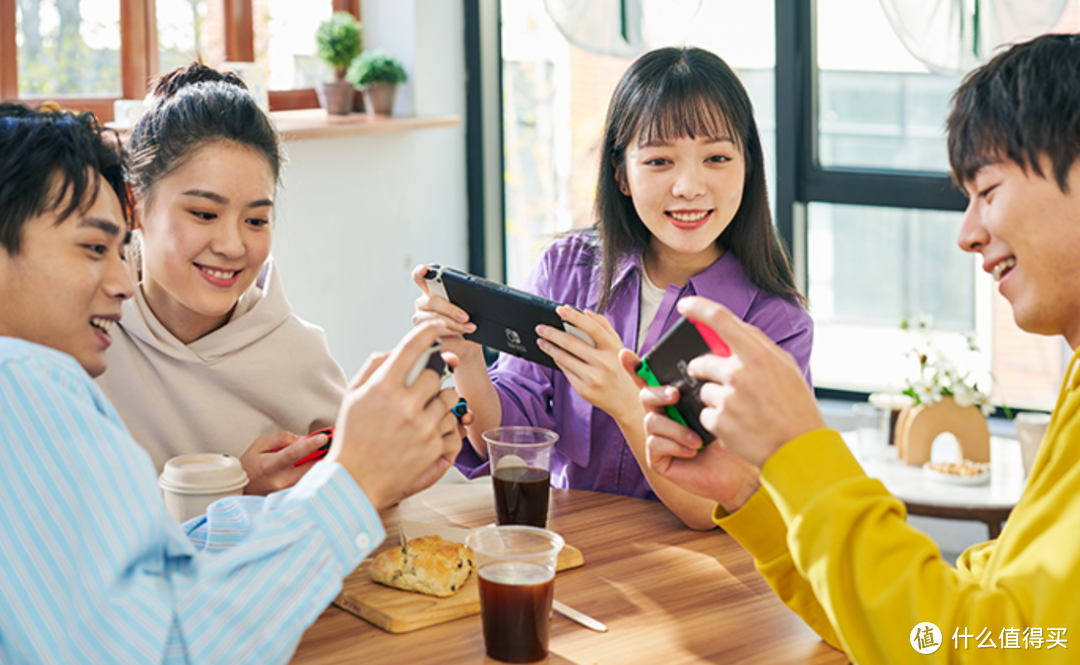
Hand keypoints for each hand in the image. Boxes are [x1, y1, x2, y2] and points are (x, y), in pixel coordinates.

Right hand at [240, 430, 330, 494]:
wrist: (241, 488)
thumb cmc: (251, 464)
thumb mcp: (260, 445)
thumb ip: (281, 438)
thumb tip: (302, 439)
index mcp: (270, 465)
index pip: (293, 453)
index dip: (310, 444)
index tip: (324, 437)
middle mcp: (280, 481)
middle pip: (309, 468)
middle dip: (323, 456)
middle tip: (333, 446)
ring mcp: (286, 492)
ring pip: (311, 478)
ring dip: (321, 466)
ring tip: (327, 455)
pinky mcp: (291, 497)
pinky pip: (308, 484)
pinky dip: (315, 475)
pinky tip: (319, 467)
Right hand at [328, 322, 463, 508]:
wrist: (356, 481)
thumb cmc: (353, 438)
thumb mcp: (354, 396)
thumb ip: (375, 368)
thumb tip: (396, 350)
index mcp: (382, 388)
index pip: (411, 348)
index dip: (428, 332)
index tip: (436, 326)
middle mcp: (404, 405)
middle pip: (434, 374)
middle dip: (428, 379)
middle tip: (417, 391)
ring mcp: (422, 426)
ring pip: (448, 397)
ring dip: (438, 401)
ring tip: (421, 413)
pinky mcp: (434, 446)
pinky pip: (450, 422)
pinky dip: (440, 423)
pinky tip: (422, 431)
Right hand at [411, 265, 482, 366]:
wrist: (463, 340)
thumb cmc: (462, 317)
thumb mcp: (463, 304)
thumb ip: (461, 296)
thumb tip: (470, 294)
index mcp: (429, 290)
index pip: (419, 277)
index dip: (421, 272)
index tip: (425, 269)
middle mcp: (422, 302)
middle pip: (432, 301)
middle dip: (451, 310)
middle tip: (465, 317)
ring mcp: (420, 317)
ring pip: (434, 319)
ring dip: (453, 324)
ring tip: (467, 327)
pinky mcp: (422, 333)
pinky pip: (435, 332)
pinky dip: (450, 332)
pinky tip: (459, 333)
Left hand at [536, 305, 641, 424]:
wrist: (627, 402)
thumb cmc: (621, 370)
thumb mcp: (618, 347)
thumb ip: (604, 327)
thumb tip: (586, 312)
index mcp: (614, 349)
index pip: (592, 327)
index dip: (574, 316)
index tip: (560, 309)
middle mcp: (604, 363)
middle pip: (571, 343)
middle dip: (552, 333)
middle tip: (541, 328)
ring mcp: (593, 378)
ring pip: (564, 358)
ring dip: (549, 347)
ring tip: (542, 341)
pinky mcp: (584, 390)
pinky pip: (566, 372)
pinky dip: (558, 361)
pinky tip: (554, 355)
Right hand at [619, 350, 759, 512]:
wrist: (736, 472)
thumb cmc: (728, 439)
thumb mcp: (718, 408)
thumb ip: (704, 389)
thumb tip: (702, 364)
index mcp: (674, 401)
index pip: (651, 381)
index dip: (635, 367)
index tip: (626, 355)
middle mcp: (662, 416)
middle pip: (646, 395)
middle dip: (658, 393)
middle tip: (674, 396)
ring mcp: (657, 437)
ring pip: (651, 421)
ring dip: (676, 429)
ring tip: (697, 440)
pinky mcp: (657, 457)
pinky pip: (655, 443)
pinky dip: (675, 446)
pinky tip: (691, 451)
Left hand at [678, 297, 825, 467]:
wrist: (799, 449)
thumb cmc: (795, 407)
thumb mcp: (786, 367)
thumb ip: (759, 345)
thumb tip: (734, 327)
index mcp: (758, 355)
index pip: (721, 319)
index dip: (698, 307)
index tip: (684, 304)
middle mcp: (739, 373)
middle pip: (701, 362)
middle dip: (703, 370)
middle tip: (722, 383)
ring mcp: (728, 398)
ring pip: (703, 390)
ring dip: (715, 398)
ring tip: (741, 411)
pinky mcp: (719, 421)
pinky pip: (705, 413)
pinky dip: (716, 420)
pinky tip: (738, 426)